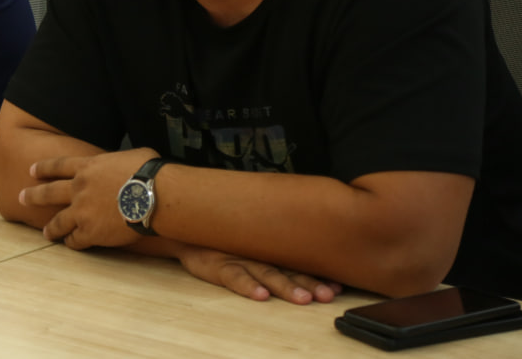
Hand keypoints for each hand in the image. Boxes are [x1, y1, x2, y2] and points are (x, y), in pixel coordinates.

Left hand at [20, 148, 160, 248]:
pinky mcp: (90, 232)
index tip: (31, 171)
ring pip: (58, 221)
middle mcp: (79, 188)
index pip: (59, 166)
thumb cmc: (149, 171)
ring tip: (45, 233)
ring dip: (51, 228)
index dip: (44, 168)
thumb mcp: (130, 155)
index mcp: (87, 167)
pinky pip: (75, 240)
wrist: (154, 194)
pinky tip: (70, 245)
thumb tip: (126, 164)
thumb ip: (117, 163)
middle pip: (48, 192)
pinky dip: (72, 243)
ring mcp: (81, 211)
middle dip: (32, 196)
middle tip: (21, 198)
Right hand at [176, 244, 343, 303]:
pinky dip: (247, 286)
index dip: (318, 275)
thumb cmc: (223, 237)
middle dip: (308, 283)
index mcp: (268, 250)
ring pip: (266, 273)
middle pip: (287, 270)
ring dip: (285, 286)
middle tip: (327, 294)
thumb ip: (273, 243)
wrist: (186, 228)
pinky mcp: (217, 265)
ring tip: (303, 298)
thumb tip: (309, 248)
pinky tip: (260, 295)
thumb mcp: (249, 238)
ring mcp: (238, 259)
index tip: (338, 286)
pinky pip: (234, 277)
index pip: (298, 264)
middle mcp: (258, 254)